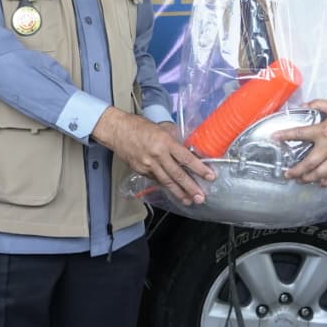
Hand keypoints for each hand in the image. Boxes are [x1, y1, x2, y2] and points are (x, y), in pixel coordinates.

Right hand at [91, 108, 214, 205]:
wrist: (117, 131)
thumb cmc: (138, 126)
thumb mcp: (160, 128)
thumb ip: (173, 139)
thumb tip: (186, 147)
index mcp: (165, 142)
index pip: (186, 158)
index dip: (199, 169)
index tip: (210, 176)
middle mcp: (157, 156)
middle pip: (177, 175)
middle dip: (191, 187)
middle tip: (201, 197)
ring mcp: (148, 165)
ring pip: (167, 182)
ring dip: (179, 193)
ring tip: (189, 200)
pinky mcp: (141, 171)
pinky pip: (156, 180)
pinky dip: (165, 187)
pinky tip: (173, 192)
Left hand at [277, 99, 326, 185]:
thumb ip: (318, 104)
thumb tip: (303, 104)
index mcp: (323, 132)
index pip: (300, 134)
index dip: (286, 135)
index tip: (274, 138)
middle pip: (308, 163)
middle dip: (296, 170)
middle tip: (287, 174)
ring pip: (320, 173)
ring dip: (308, 179)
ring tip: (300, 181)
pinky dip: (326, 182)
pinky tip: (320, 184)